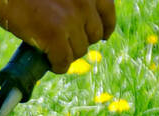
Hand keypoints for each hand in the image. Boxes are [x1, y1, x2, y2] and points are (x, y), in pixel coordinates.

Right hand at [0, 0, 115, 73]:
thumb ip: (70, 1)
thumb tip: (78, 25)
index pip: (108, 10)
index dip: (106, 26)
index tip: (104, 35)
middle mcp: (84, 1)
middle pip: (94, 35)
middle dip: (81, 42)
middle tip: (66, 46)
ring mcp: (71, 18)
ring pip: (79, 51)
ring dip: (68, 56)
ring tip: (53, 54)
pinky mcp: (56, 35)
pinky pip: (63, 61)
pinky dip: (57, 66)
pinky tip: (50, 65)